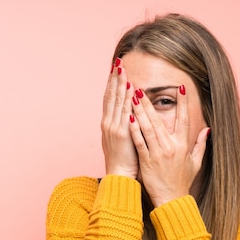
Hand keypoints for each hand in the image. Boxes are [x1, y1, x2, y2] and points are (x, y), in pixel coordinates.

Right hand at [101, 59, 137, 178]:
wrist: (120, 176)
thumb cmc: (125, 161)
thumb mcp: (122, 141)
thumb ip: (125, 126)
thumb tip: (131, 116)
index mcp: (109, 124)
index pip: (109, 99)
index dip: (111, 84)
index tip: (115, 70)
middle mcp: (108, 123)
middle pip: (110, 96)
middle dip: (114, 78)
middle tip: (117, 62)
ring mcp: (113, 127)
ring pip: (116, 101)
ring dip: (119, 84)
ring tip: (121, 69)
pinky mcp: (121, 133)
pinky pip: (124, 112)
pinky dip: (126, 99)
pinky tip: (129, 88)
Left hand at [129, 85, 209, 206]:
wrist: (172, 199)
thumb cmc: (183, 181)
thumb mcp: (196, 163)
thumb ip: (200, 144)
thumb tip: (208, 129)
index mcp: (183, 145)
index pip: (183, 119)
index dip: (182, 103)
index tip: (180, 87)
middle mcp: (171, 147)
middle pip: (159, 120)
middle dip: (149, 103)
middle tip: (141, 89)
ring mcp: (158, 153)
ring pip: (148, 128)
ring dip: (139, 112)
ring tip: (132, 98)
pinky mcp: (147, 161)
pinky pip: (140, 142)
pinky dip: (134, 130)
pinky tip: (129, 118)